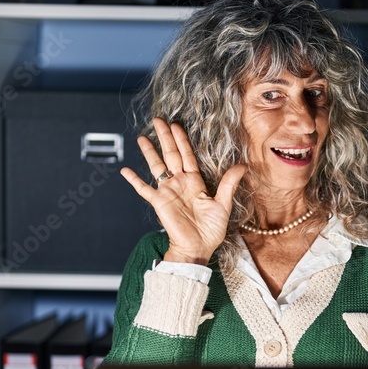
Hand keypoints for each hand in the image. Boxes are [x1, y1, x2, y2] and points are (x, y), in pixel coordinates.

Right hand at [121, 117, 247, 264]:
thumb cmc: (211, 230)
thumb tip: (243, 165)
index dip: (182, 140)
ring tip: (142, 137)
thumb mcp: (223, 204)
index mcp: (195, 182)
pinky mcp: (159, 203)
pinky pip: (144, 189)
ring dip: (149, 152)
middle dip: (165, 137)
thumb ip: (229, 183)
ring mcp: (167, 192)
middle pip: (170, 155)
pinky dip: (134, 180)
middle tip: (158, 119)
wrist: (198, 248)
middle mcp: (179, 183)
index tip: (176, 125)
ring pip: (157, 167)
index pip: (187, 155)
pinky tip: (125, 171)